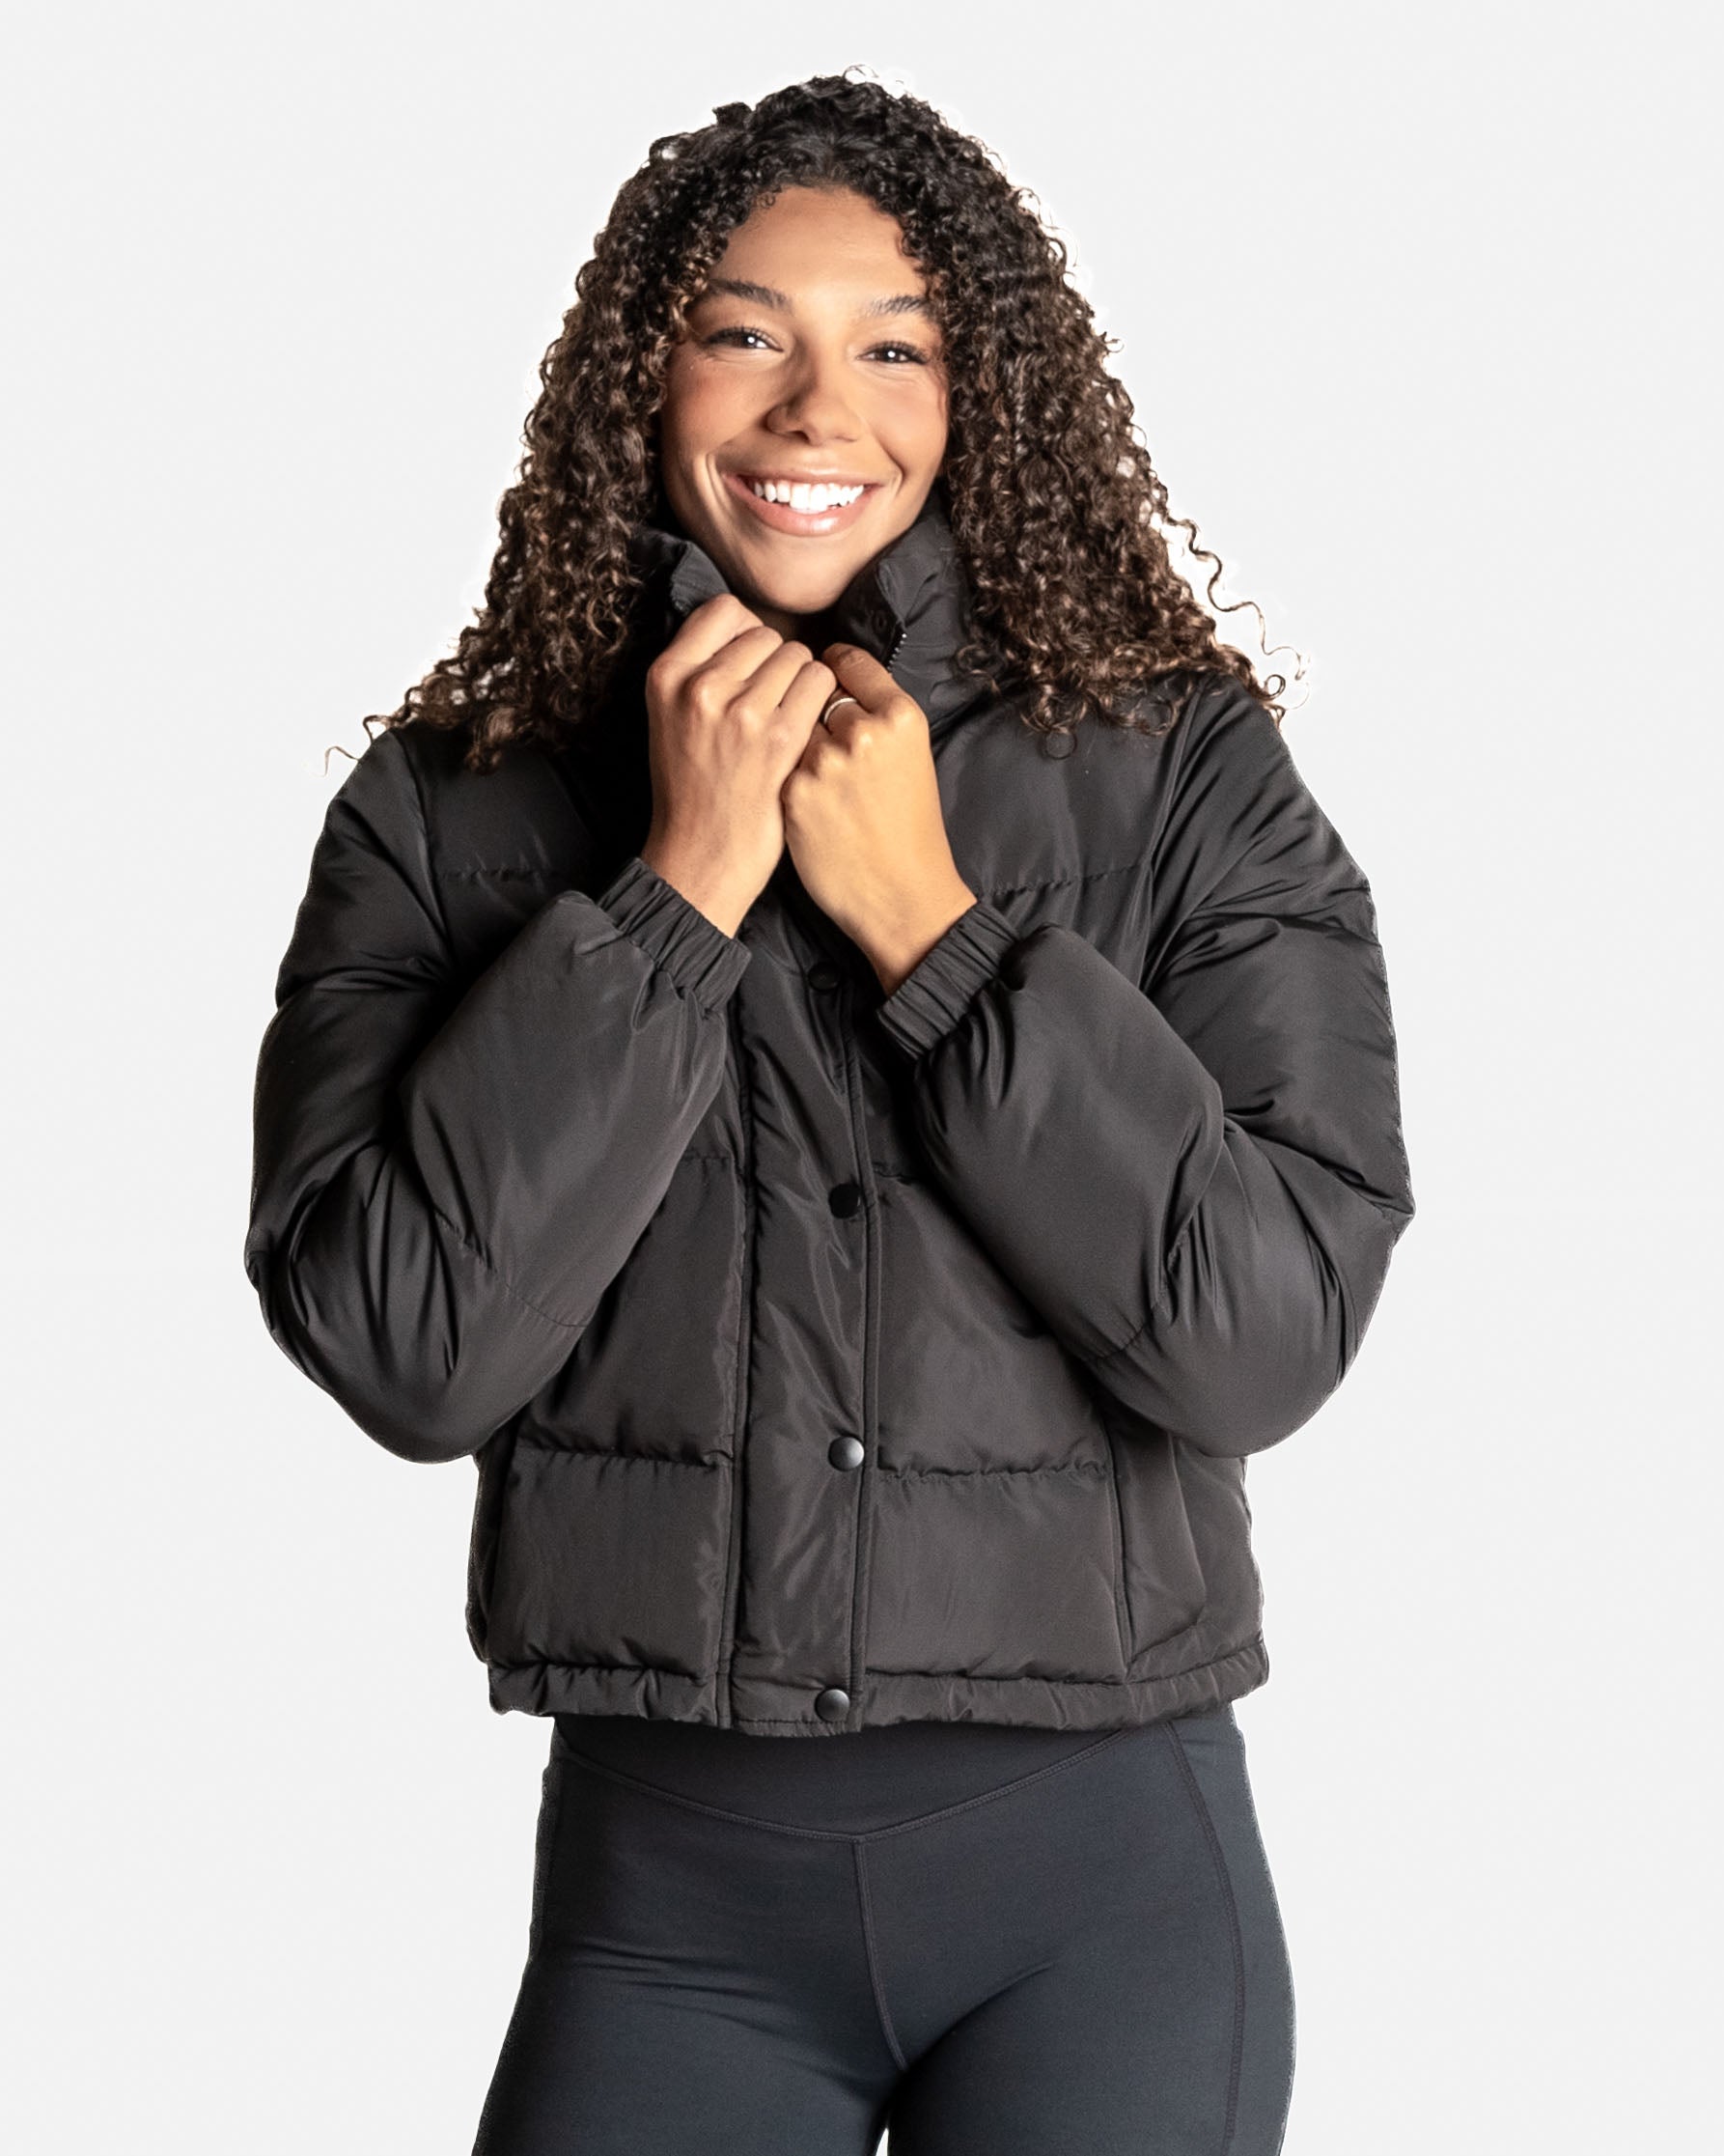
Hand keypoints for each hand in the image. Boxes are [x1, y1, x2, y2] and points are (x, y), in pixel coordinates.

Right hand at [639, 595, 837, 936]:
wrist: (701, 857)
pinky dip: (823, 703)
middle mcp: (701, 687)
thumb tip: (744, 630)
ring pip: (798, 656)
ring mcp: (741, 711)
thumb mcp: (669, 719)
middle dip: (778, 664)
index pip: (723, 610)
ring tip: (788, 720)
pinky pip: (820, 685)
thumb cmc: (692, 790)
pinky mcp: (779, 737)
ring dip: (804, 684)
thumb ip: (696, 672)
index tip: (752, 662)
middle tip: (772, 704)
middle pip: (766, 634)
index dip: (747, 631)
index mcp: (667, 676)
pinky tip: (808, 731)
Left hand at [781, 643, 977, 993]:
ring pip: (790, 726)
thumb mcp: (911, 758)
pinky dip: (781, 774)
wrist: (899, 894)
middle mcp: (864, 732)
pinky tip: (804, 800)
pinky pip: (776, 762)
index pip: (849, 662)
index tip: (820, 673)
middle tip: (824, 741)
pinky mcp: (794, 793)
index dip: (829, 667)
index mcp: (901, 716)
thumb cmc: (908, 829)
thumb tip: (829, 680)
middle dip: (811, 708)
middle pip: (815, 692)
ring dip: (792, 741)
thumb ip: (877, 715)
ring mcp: (825, 762)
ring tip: (820, 779)